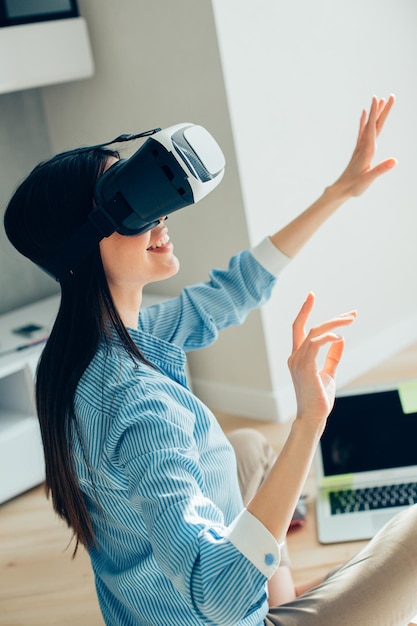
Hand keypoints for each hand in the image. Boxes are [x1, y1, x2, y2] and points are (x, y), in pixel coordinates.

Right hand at [288, 293, 356, 427]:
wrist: (313, 417)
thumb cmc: (319, 398)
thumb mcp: (328, 373)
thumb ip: (332, 357)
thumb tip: (339, 339)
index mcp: (298, 357)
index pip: (299, 328)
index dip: (304, 310)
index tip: (311, 295)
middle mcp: (295, 356)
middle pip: (309, 326)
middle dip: (331, 317)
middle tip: (352, 314)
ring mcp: (297, 361)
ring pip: (315, 332)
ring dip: (335, 324)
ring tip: (351, 320)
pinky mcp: (304, 367)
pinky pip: (315, 344)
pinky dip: (327, 337)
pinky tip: (338, 336)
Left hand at [334, 95, 396, 197]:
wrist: (341, 190)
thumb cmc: (354, 187)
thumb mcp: (368, 180)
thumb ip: (380, 170)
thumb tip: (395, 161)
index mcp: (367, 151)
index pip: (372, 128)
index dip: (375, 114)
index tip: (378, 99)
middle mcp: (363, 146)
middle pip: (374, 125)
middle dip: (381, 110)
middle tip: (390, 96)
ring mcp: (360, 148)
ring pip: (369, 126)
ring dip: (375, 113)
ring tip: (379, 100)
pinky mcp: (359, 151)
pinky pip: (362, 132)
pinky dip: (364, 122)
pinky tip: (364, 114)